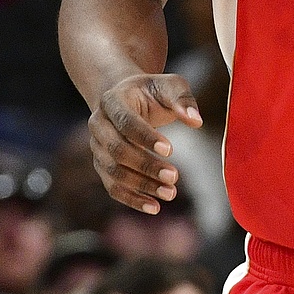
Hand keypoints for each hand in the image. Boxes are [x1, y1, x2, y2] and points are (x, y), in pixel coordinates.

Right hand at [88, 74, 203, 213]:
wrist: (127, 96)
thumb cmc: (152, 91)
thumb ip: (183, 99)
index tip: (171, 150)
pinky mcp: (102, 165)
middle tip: (174, 177)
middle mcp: (98, 124)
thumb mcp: (170, 85)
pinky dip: (132, 199)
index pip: (125, 122)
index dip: (146, 137)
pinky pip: (112, 186)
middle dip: (146, 166)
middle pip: (117, 150)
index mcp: (112, 100)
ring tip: (170, 194)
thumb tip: (196, 121)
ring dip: (141, 186)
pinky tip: (154, 207)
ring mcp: (97, 147)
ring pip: (114, 172)